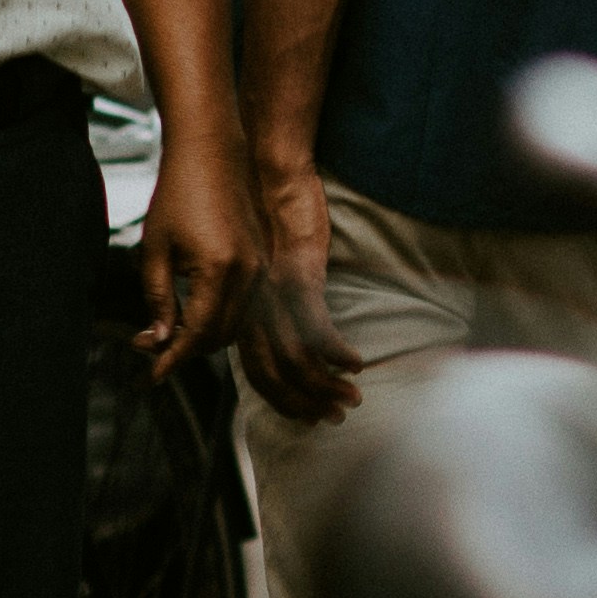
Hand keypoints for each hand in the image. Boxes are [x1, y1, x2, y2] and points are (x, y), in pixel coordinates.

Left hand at [132, 126, 255, 379]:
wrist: (211, 152)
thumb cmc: (177, 194)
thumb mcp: (155, 250)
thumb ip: (158, 299)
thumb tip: (158, 341)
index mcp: (220, 270)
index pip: (197, 334)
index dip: (172, 358)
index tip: (151, 376)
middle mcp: (249, 273)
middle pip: (220, 337)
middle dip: (185, 350)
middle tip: (150, 348)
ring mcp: (261, 268)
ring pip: (235, 326)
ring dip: (204, 337)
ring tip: (168, 333)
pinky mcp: (263, 261)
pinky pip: (245, 306)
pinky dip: (220, 318)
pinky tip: (193, 313)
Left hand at [229, 169, 366, 421]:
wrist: (269, 177)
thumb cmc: (263, 222)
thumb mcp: (252, 273)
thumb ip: (257, 311)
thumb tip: (271, 344)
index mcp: (240, 314)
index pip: (256, 375)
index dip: (282, 403)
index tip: (308, 419)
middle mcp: (252, 312)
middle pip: (274, 377)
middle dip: (304, 405)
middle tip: (333, 420)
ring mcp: (273, 298)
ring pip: (295, 361)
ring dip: (325, 386)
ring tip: (351, 399)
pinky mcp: (297, 279)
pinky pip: (316, 328)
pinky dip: (335, 353)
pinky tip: (355, 365)